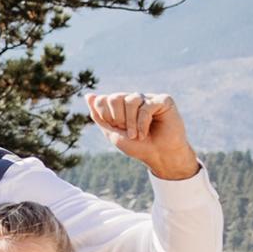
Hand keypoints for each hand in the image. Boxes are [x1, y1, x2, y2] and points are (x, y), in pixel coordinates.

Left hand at [86, 91, 200, 179]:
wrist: (159, 156)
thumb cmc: (137, 146)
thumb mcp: (112, 133)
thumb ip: (99, 115)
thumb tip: (88, 95)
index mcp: (120, 105)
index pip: (103, 99)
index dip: (106, 116)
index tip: (116, 128)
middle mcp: (134, 99)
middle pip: (115, 97)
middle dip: (118, 119)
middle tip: (128, 132)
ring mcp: (148, 98)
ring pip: (131, 100)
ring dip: (131, 122)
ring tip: (136, 136)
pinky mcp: (163, 100)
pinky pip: (147, 106)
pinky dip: (142, 123)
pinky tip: (145, 133)